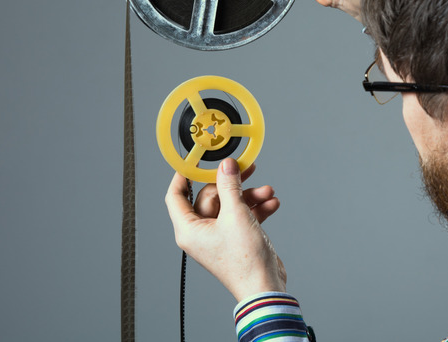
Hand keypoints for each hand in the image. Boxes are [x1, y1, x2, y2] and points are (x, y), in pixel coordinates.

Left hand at [165, 158, 285, 301]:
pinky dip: (255, 209)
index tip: (195, 160)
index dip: (184, 175)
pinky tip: (270, 204)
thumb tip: (226, 166)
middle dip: (233, 184)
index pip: (176, 195)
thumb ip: (230, 186)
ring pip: (229, 205)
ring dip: (249, 196)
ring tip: (266, 191)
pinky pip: (241, 216)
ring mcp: (218, 236)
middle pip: (210, 196)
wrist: (265, 286)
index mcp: (189, 229)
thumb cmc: (244, 261)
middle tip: (246, 170)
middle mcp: (200, 233)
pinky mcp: (234, 239)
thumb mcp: (236, 214)